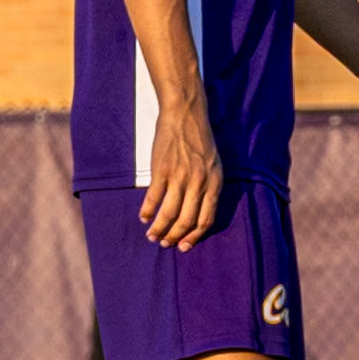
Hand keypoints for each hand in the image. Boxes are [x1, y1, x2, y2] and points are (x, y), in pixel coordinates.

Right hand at [139, 96, 222, 252]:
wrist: (185, 113)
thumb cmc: (199, 139)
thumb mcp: (213, 164)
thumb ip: (208, 186)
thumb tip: (197, 210)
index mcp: (214, 183)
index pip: (206, 219)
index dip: (194, 236)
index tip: (184, 245)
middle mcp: (199, 183)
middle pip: (187, 220)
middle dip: (174, 236)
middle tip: (165, 243)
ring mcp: (180, 177)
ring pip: (169, 213)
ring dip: (159, 228)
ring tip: (152, 235)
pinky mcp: (162, 170)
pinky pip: (154, 198)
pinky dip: (147, 211)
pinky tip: (143, 217)